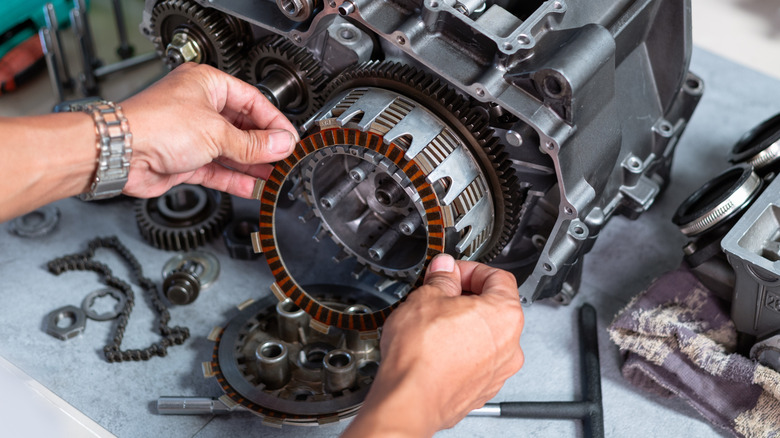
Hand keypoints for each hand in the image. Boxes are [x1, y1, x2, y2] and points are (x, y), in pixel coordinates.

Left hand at [120, 62, 298, 198]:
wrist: (119, 153)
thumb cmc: (154, 125)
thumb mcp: (216, 132)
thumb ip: (253, 144)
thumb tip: (281, 144)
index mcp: (207, 84)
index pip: (253, 102)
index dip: (274, 122)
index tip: (289, 140)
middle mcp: (200, 107)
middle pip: (243, 128)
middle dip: (264, 146)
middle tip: (284, 159)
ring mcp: (192, 135)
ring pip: (232, 151)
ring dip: (253, 165)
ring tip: (275, 176)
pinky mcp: (186, 160)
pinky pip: (219, 169)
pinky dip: (236, 178)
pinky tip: (254, 186)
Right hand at [343, 254, 524, 436]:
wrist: (410, 398)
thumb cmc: (421, 355)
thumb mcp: (426, 298)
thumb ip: (442, 278)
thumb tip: (445, 270)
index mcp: (505, 315)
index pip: (498, 277)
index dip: (470, 269)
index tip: (451, 272)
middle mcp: (510, 345)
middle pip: (494, 308)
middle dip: (466, 297)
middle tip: (439, 294)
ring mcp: (498, 371)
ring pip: (485, 337)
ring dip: (463, 325)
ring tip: (433, 323)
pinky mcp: (482, 389)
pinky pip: (476, 361)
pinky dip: (460, 351)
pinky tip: (435, 348)